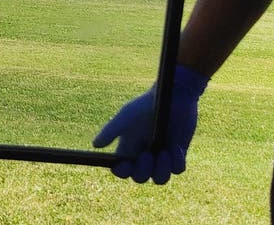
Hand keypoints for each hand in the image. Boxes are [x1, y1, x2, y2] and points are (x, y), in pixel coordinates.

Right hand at [92, 65, 209, 183]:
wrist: (172, 95)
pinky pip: (177, 169)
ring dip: (160, 171)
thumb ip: (111, 130)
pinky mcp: (178, 154)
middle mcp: (144, 155)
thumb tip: (95, 145)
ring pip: (159, 179)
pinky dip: (176, 163)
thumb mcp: (126, 116)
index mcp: (129, 148)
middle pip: (140, 177)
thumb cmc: (146, 104)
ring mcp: (161, 156)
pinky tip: (175, 147)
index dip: (121, 171)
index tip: (124, 165)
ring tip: (164, 153)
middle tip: (147, 155)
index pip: (122, 169)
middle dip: (142, 171)